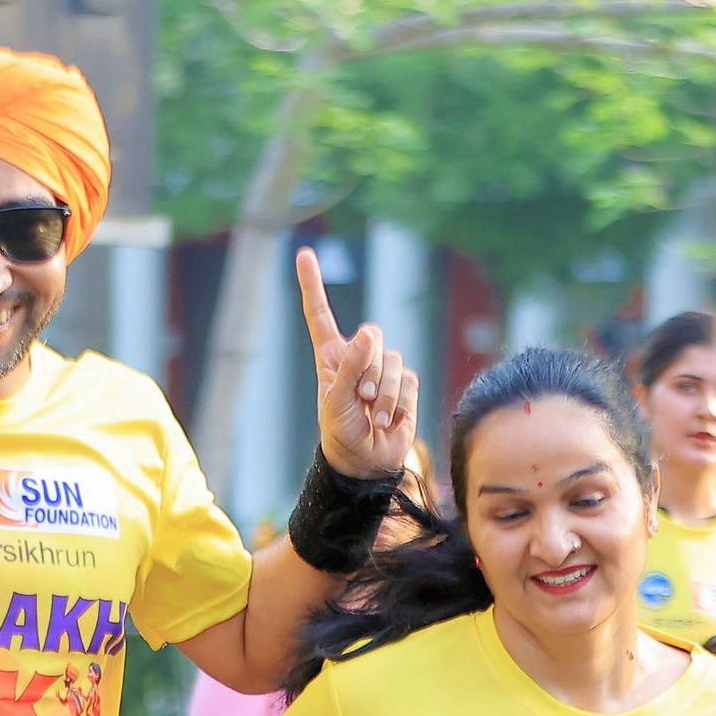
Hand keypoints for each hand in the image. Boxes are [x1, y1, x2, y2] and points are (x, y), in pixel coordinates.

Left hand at [298, 246, 416, 480]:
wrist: (365, 461)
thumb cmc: (341, 431)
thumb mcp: (337, 399)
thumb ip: (352, 365)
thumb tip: (370, 332)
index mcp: (332, 356)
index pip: (320, 314)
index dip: (313, 284)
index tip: (304, 254)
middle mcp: (359, 357)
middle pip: (373, 337)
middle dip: (370, 368)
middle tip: (362, 398)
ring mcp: (384, 370)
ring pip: (395, 359)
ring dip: (385, 392)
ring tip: (374, 415)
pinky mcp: (406, 386)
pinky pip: (410, 380)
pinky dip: (400, 402)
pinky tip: (389, 419)